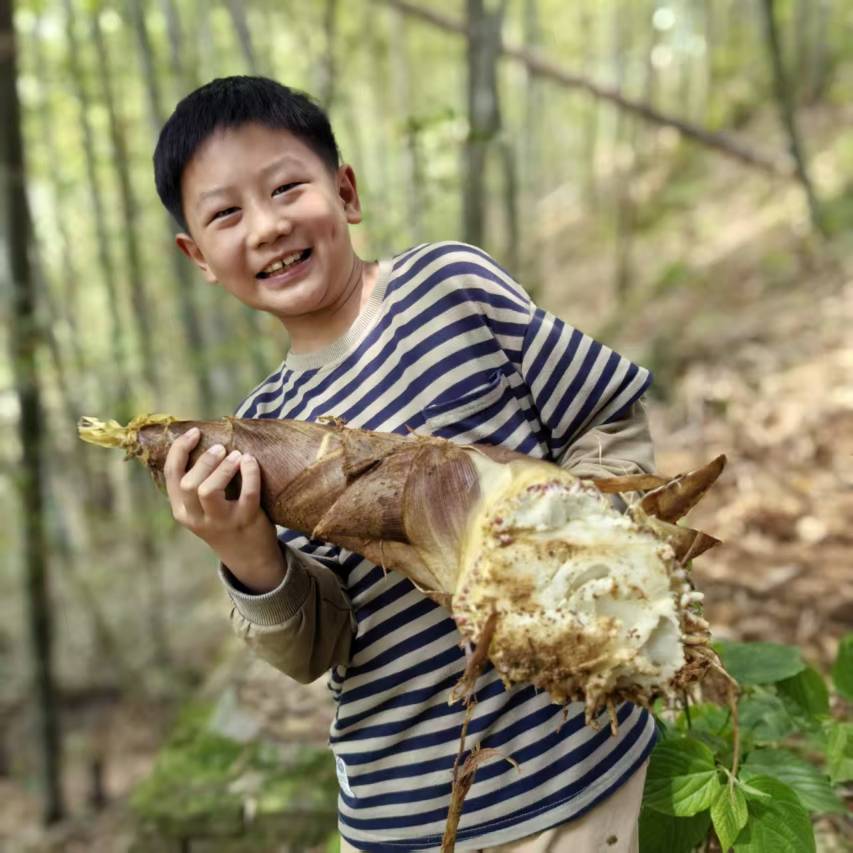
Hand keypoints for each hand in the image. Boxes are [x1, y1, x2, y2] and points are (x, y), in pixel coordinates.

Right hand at [163, 427, 285, 592]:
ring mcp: (220, 522)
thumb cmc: (224, 522)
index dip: (179, 450)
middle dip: (204, 461)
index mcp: (181, 510)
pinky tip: (251, 461)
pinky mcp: (245, 521)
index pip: (171, 475)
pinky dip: (250, 474)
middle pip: (189, 484)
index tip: (194, 433)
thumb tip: (203, 442)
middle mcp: (196, 518)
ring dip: (223, 469)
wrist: (248, 557)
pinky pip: (247, 495)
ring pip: (209, 491)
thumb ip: (197, 484)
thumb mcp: (201, 509)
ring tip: (236, 455)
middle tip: (220, 448)